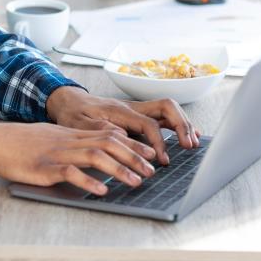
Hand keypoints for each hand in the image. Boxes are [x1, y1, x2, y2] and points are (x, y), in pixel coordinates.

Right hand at [0, 122, 157, 195]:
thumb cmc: (20, 143)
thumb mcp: (50, 137)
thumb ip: (72, 142)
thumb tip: (92, 151)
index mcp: (71, 134)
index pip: (109, 134)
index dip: (132, 144)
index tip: (150, 153)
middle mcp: (69, 141)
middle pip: (109, 143)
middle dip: (134, 156)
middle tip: (152, 170)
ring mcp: (57, 153)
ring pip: (95, 156)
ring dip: (119, 169)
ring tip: (136, 181)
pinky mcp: (45, 167)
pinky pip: (71, 172)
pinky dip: (89, 181)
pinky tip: (102, 190)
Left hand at [45, 86, 199, 164]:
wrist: (68, 101)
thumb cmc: (72, 113)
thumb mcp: (79, 123)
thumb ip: (100, 129)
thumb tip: (123, 136)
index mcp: (119, 110)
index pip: (148, 123)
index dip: (158, 141)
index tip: (161, 160)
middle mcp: (132, 107)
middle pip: (166, 107)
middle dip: (181, 125)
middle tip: (189, 146)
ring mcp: (136, 110)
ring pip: (167, 110)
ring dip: (183, 124)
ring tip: (193, 143)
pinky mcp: (136, 116)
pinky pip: (162, 117)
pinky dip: (176, 125)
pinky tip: (186, 136)